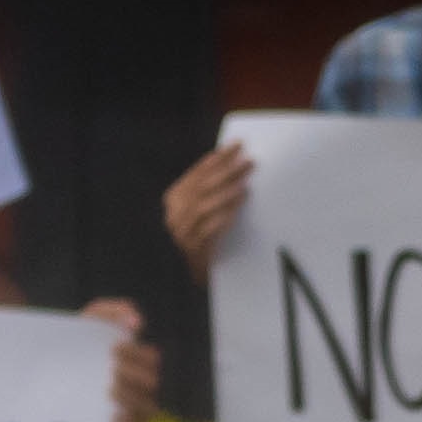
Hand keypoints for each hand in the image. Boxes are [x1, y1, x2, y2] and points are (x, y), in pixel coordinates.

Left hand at [86, 298, 161, 421]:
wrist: (50, 366)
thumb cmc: (77, 341)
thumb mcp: (93, 318)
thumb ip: (115, 311)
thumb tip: (136, 324)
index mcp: (137, 361)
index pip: (151, 359)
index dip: (137, 355)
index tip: (113, 349)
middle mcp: (138, 386)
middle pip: (151, 385)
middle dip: (133, 376)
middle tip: (112, 371)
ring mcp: (131, 408)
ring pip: (148, 410)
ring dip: (132, 399)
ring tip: (110, 391)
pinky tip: (115, 418)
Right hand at [161, 142, 250, 274]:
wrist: (185, 275)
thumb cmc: (197, 238)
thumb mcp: (198, 211)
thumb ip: (208, 191)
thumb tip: (233, 165)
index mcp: (173, 200)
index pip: (196, 173)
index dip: (217, 158)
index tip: (237, 146)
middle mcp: (173, 215)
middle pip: (201, 187)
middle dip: (226, 171)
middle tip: (248, 161)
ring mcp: (181, 232)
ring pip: (203, 205)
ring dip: (226, 190)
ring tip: (246, 180)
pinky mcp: (194, 248)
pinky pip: (210, 226)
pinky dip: (226, 211)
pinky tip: (240, 201)